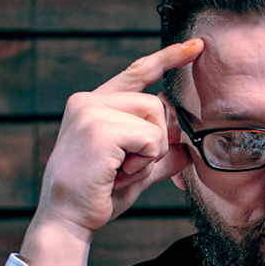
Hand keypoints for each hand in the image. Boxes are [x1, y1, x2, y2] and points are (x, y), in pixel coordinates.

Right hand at [21, 40, 203, 265]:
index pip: (138, 72)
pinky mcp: (98, 128)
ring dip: (150, 154)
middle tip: (128, 167)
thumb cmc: (98, 195)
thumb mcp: (137, 172)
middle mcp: (89, 100)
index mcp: (94, 104)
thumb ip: (160, 157)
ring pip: (155, 120)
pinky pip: (150, 138)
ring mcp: (91, 111)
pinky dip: (145, 162)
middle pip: (157, 103)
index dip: (169, 58)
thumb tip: (188, 150)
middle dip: (157, 141)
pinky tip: (118, 173)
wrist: (69, 219)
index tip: (196, 46)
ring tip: (120, 170)